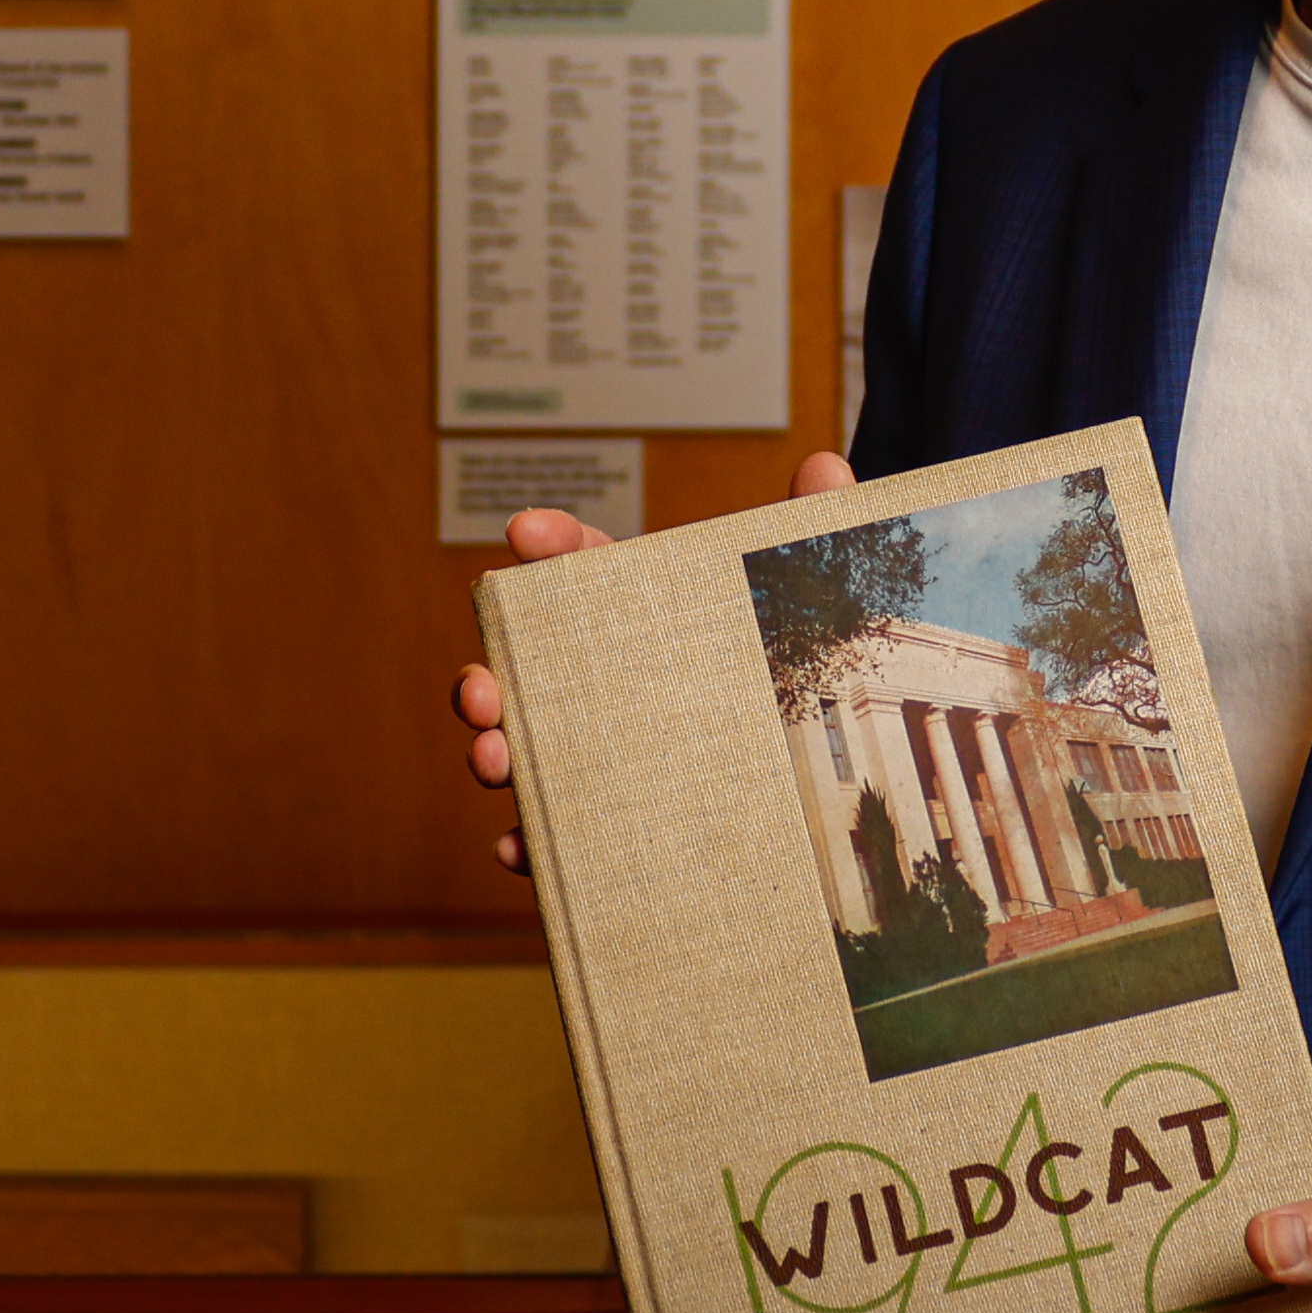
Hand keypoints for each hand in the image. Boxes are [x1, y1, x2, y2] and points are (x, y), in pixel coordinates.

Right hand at [454, 449, 851, 871]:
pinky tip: (517, 848)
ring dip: (493, 753)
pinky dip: (524, 845)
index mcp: (645, 614)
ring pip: (524, 754)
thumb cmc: (798, 669)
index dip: (551, 545)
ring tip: (495, 756)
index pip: (585, 567)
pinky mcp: (608, 828)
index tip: (526, 530)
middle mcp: (607, 686)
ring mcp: (600, 758)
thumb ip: (815, 532)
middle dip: (489, 674)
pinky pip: (552, 841)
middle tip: (484, 685)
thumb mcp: (812, 603)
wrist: (826, 781)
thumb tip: (827, 464)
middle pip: (526, 670)